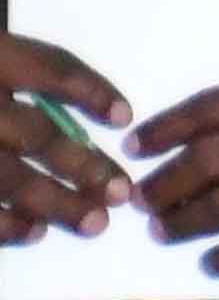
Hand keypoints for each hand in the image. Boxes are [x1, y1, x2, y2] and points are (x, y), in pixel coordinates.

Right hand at [0, 37, 129, 243]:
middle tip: (121, 193)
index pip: (50, 68)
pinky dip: (5, 224)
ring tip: (95, 222)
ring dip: (54, 202)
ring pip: (7, 177)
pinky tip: (35, 231)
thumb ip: (30, 75)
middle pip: (34, 133)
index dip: (91, 91)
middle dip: (81, 164)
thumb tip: (107, 117)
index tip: (125, 118)